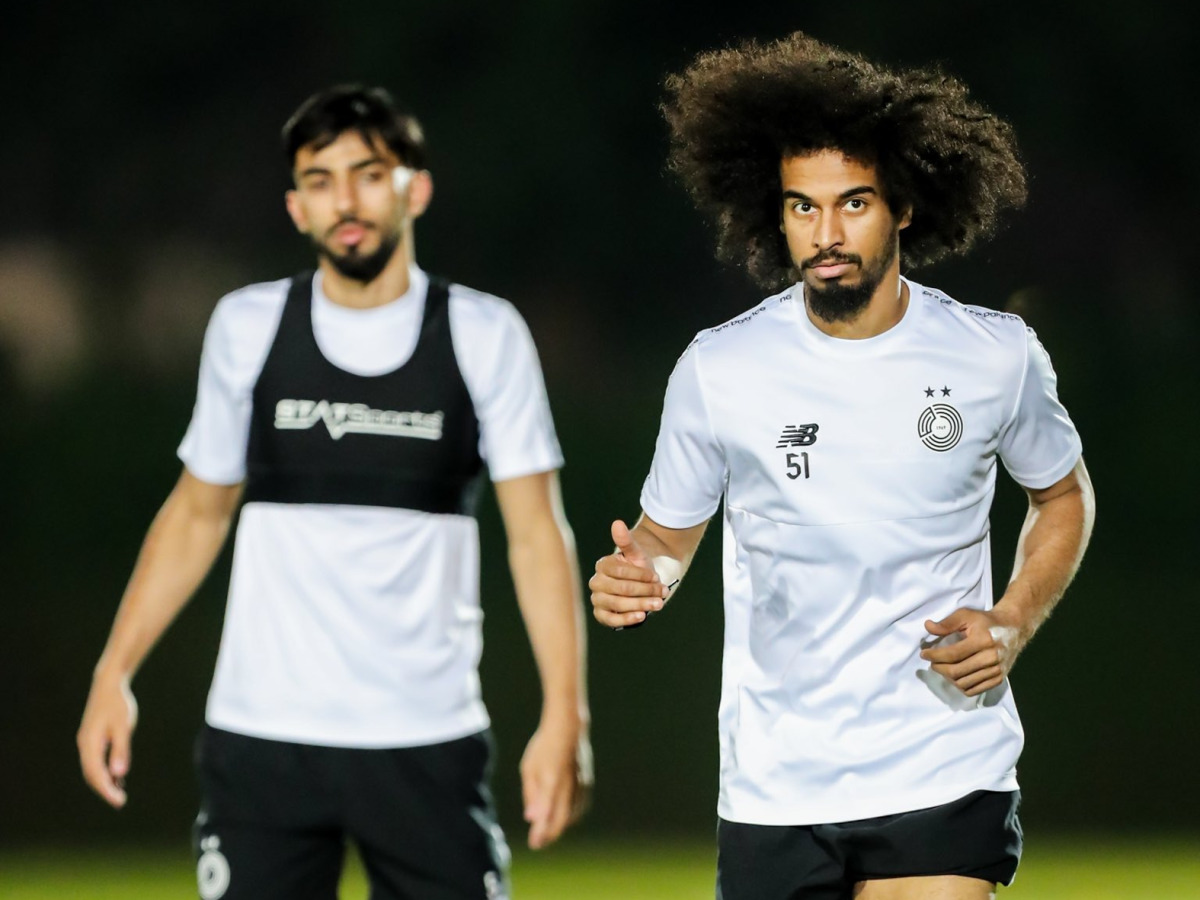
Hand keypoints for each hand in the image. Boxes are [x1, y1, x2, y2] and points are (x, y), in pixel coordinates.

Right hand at [77, 672, 137, 807]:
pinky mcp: (92, 738)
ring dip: (103, 781)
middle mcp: (84, 744)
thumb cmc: (118, 703)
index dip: (106, 789)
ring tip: (118, 793)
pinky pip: (95, 760)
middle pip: (91, 774)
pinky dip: (104, 770)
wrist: (109, 684)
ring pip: (92, 768)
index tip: (118, 801)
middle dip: (104, 789)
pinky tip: (116, 777)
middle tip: (120, 801)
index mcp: (90, 743)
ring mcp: (87, 741)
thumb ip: (121, 749)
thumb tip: (119, 774)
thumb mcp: (123, 726)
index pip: (96, 773)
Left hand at [520, 718, 591, 849]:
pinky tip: (561, 817)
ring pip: (572, 815)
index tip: (533, 843)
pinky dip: (570, 816)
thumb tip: (531, 818)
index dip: (540, 831)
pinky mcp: (587, 783)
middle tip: (538, 844)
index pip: (546, 812)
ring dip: (559, 826)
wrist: (569, 728)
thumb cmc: (544, 747)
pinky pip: (580, 807)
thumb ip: (530, 793)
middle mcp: (569, 785)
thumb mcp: (529, 768)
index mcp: (551, 779)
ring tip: (546, 832)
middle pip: (561, 819)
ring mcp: (580, 784)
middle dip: (549, 835)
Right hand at [588, 520, 666, 628]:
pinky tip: (641, 616)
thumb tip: (617, 523)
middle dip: (645, 591)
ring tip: (658, 604)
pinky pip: (610, 620)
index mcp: (602, 565)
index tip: (656, 577)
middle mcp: (596, 582)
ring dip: (641, 604)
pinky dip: (626, 619)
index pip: (621, 571)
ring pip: (618, 604)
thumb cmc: (637, 567)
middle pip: (622, 589)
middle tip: (663, 592)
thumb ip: (627, 541)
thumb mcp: (636, 554)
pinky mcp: (601, 614)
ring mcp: (597, 599)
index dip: (640, 575)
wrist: (639, 584)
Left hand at [920, 608, 1023, 696]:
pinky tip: (955, 676)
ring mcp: (996, 670)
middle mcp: (991, 658)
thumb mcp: (966, 615)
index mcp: (983, 641)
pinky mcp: (999, 679)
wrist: (1013, 628)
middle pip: (956, 671)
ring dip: (948, 678)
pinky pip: (974, 690)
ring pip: (964, 683)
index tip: (924, 654)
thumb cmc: (986, 621)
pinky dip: (961, 686)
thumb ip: (947, 623)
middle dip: (939, 668)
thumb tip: (928, 627)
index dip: (934, 656)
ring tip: (943, 668)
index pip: (952, 654)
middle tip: (932, 662)